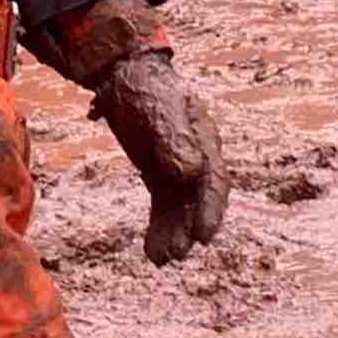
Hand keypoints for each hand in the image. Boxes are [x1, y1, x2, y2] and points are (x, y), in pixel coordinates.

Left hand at [92, 52, 227, 268]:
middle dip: (189, 229)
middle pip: (197, 201)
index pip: (213, 181)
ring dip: (173, 234)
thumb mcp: (159, 111)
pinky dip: (159, 228)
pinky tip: (152, 250)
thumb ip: (175, 140)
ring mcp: (179, 169)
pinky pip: (163, 207)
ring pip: (180, 209)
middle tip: (177, 254)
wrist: (125, 78)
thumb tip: (191, 173)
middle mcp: (197, 158)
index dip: (210, 210)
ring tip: (162, 259)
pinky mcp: (160, 176)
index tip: (203, 235)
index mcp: (205, 140)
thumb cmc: (145, 90)